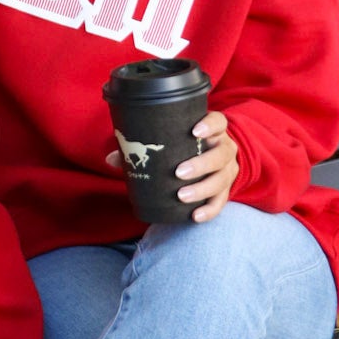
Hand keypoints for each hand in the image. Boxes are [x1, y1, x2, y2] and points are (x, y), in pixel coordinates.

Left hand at [105, 108, 238, 223]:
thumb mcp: (169, 142)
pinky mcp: (226, 190)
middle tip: (178, 173)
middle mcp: (224, 148)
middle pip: (220, 154)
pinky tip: (194, 216)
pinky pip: (221, 202)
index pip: (218, 122)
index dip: (209, 126)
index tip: (195, 131)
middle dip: (201, 164)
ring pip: (222, 179)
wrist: (208, 160)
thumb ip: (141, 147)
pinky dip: (209, 210)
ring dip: (202, 189)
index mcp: (212, 131)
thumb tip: (110, 159)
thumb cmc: (183, 147)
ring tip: (182, 196)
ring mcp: (228, 170)